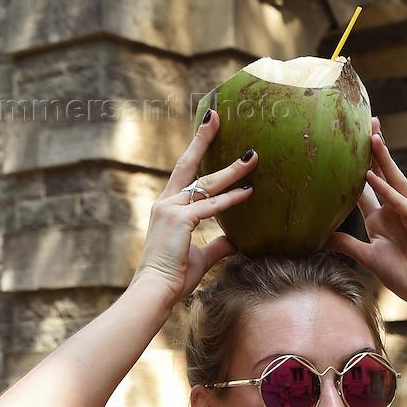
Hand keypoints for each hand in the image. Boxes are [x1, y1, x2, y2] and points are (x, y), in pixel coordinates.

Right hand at [128, 109, 257, 307]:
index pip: (183, 173)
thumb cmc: (172, 278)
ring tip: (252, 157)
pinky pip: (211, 206)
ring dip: (231, 170)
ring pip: (205, 184)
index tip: (206, 129)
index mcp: (166, 208)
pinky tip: (249, 192)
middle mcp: (166, 203)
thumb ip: (217, 245)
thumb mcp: (199, 257)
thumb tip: (236, 240)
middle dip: (203, 138)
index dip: (195, 151)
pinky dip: (231, 199)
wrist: (154, 291)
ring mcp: (170, 209)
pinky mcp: (179, 220)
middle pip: (188, 164)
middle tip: (217, 115)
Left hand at [323, 118, 406, 321]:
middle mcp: (394, 209)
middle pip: (380, 174)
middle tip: (363, 122)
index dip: (353, 168)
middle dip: (372, 150)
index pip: (364, 187)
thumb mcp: (367, 256)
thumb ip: (346, 244)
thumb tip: (321, 237)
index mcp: (381, 218)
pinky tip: (373, 176)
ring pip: (393, 180)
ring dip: (382, 159)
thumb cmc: (404, 274)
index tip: (341, 148)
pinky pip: (399, 202)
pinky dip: (387, 190)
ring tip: (371, 136)